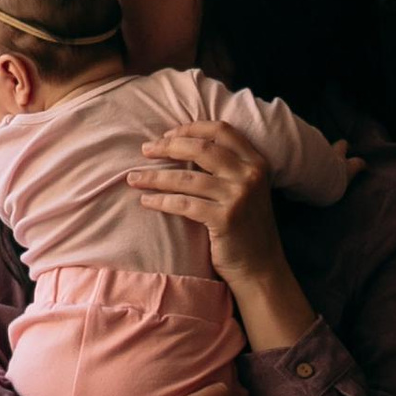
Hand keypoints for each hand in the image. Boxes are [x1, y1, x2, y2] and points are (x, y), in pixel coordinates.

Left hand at [126, 121, 286, 288]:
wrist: (261, 267)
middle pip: (201, 148)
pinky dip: (160, 201)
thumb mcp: (247, 189)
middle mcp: (250, 175)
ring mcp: (238, 196)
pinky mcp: (224, 219)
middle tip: (145, 150)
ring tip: (134, 178)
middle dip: (168, 146)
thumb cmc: (246, 227)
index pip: (221, 130)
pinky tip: (146, 201)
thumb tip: (182, 145)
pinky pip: (183, 204)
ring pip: (186, 178)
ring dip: (154, 177)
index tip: (167, 134)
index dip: (191, 128)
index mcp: (256, 162)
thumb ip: (227, 167)